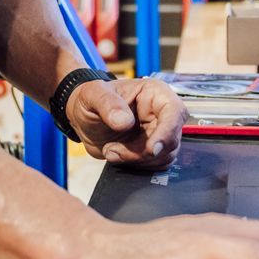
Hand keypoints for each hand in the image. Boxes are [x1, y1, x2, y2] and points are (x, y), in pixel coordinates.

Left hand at [65, 77, 185, 169]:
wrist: (83, 118)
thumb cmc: (90, 99)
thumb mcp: (93, 95)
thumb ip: (108, 104)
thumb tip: (125, 122)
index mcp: (154, 93)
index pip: (175, 112)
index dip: (168, 132)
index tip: (152, 149)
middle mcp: (161, 113)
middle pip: (170, 140)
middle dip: (143, 152)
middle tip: (113, 150)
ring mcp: (158, 132)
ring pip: (164, 155)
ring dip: (136, 160)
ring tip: (110, 150)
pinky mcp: (152, 149)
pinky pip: (156, 164)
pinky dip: (136, 165)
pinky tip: (116, 155)